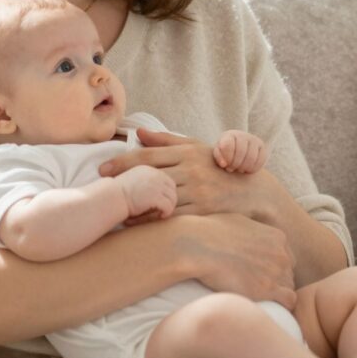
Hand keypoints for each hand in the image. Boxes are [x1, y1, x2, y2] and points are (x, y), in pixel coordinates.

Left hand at [100, 128, 269, 218]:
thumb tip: (139, 133)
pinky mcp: (204, 212)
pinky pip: (173, 217)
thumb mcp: (197, 148)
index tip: (103, 169)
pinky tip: (137, 224)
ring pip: (158, 198)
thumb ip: (167, 141)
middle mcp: (192, 171)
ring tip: (115, 209)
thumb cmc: (221, 169)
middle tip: (100, 189)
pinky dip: (152, 221)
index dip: (122, 162)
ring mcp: (199, 192)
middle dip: (123, 183)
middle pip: (149, 176)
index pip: (149, 156)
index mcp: (189, 153)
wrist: (255, 194)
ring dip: (134, 205)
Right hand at [115, 166, 176, 220]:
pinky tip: (161, 216)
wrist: (110, 198)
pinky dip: (166, 212)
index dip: (166, 192)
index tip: (160, 201)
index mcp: (149, 170)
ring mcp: (156, 185)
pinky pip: (169, 206)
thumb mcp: (132, 182)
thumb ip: (144, 183)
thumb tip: (153, 194)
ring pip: (172, 197)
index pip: (166, 180)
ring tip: (162, 214)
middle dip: (170, 199)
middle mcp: (155, 174)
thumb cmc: (117, 194)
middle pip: (172, 188)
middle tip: (164, 209)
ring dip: (169, 207)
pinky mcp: (156, 196)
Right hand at [178, 213, 297, 310]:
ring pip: (289, 288)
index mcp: (277, 237)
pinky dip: (281, 306)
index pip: (286, 258)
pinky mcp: (267, 289)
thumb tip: (246, 236)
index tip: (259, 275)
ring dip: (277, 294)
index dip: (274, 268)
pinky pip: (289, 301)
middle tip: (256, 289)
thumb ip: (251, 232)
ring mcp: (276, 272)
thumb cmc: (209, 233)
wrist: (197, 246)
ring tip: (259, 300)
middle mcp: (281, 254)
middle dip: (276, 281)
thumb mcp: (238, 222)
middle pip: (288, 273)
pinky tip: (266, 307)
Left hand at [213, 130, 266, 174]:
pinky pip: (261, 160)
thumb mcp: (218, 154)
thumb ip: (218, 157)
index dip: (227, 159)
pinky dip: (253, 168)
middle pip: (241, 152)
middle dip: (235, 165)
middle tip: (231, 169)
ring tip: (239, 169)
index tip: (224, 165)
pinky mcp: (262, 147)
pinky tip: (247, 169)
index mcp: (229, 135)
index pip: (228, 146)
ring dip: (244, 168)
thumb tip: (224, 164)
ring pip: (251, 158)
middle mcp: (243, 135)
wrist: (237, 149)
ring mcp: (254, 140)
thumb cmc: (225, 153)